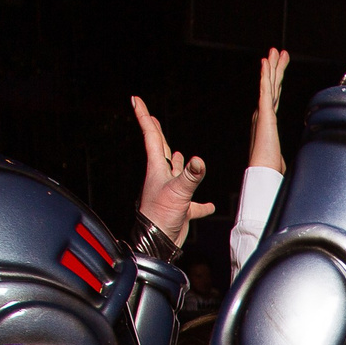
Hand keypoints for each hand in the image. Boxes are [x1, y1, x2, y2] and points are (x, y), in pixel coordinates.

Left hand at [132, 96, 213, 242]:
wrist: (157, 244)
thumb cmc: (160, 217)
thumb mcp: (178, 193)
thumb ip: (190, 176)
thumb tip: (198, 160)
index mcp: (157, 169)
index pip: (151, 136)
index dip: (144, 117)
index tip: (135, 100)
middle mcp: (162, 178)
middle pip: (160, 150)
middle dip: (157, 133)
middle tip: (150, 118)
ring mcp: (170, 192)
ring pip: (175, 173)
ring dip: (177, 163)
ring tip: (178, 154)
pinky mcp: (179, 208)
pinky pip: (192, 203)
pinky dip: (201, 204)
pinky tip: (210, 206)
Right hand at [249, 47, 290, 172]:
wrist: (263, 175)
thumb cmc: (271, 171)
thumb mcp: (282, 159)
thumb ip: (283, 156)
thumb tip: (293, 166)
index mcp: (267, 124)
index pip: (274, 98)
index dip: (277, 83)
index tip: (279, 70)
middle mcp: (263, 116)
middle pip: (272, 87)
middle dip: (276, 69)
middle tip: (280, 53)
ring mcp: (263, 114)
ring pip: (268, 85)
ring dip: (271, 67)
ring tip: (274, 51)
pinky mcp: (264, 115)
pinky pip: (264, 90)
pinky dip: (264, 76)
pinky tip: (265, 63)